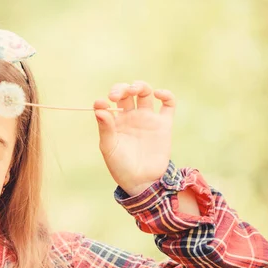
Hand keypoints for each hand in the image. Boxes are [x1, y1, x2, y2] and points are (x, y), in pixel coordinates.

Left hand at [93, 80, 175, 195]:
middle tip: (116, 95)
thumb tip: (100, 108)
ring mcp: (147, 119)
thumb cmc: (120, 166)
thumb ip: (105, 128)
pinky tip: (158, 94)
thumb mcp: (109, 148)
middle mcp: (130, 117)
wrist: (142, 181)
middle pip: (126, 93)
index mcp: (114, 122)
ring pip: (144, 93)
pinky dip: (166, 95)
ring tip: (135, 89)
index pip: (108, 103)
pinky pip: (168, 104)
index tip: (102, 103)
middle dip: (121, 89)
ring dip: (139, 86)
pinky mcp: (163, 124)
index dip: (104, 100)